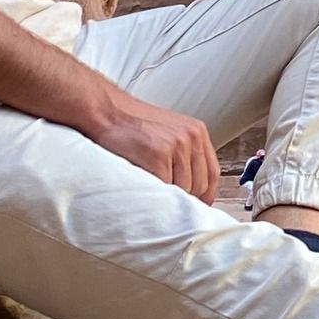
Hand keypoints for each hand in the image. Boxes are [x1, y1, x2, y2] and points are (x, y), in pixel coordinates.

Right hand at [87, 92, 220, 203]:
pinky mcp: (159, 154)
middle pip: (200, 183)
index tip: (195, 207)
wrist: (105, 112)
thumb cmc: (131, 126)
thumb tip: (190, 188)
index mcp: (197, 131)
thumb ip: (182, 155)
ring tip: (153, 196)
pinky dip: (157, 195)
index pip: (212, 173)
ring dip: (169, 198)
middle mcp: (191, 136)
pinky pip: (165, 186)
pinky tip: (147, 193)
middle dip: (185, 199)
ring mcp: (177, 144)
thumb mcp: (167, 134)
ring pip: (184, 188)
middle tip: (167, 205)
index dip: (205, 195)